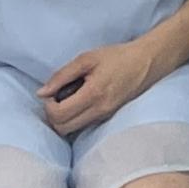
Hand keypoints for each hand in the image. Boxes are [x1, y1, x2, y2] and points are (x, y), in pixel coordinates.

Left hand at [39, 35, 166, 135]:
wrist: (147, 62)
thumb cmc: (117, 57)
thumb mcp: (86, 59)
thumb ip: (61, 75)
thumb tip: (41, 93)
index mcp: (93, 94)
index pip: (58, 115)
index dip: (48, 105)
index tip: (53, 92)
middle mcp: (99, 110)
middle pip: (62, 128)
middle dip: (53, 115)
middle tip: (57, 97)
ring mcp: (105, 116)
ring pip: (72, 131)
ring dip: (63, 118)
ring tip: (69, 99)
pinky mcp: (108, 117)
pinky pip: (83, 125)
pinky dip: (75, 118)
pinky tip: (80, 101)